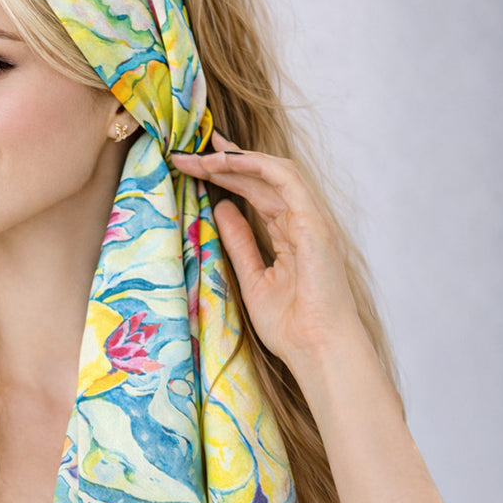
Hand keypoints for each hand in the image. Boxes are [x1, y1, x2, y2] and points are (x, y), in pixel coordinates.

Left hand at [168, 130, 365, 378]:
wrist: (316, 349)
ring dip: (234, 159)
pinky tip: (227, 160)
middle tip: (185, 153)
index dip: (229, 173)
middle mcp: (303, 221)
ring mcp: (312, 220)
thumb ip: (239, 240)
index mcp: (291, 234)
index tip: (196, 161)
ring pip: (273, 172)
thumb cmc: (290, 326)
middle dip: (222, 162)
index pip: (258, 191)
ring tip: (199, 156)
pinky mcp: (315, 224)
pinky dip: (257, 165)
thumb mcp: (252, 276)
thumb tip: (222, 208)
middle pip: (261, 178)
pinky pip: (286, 181)